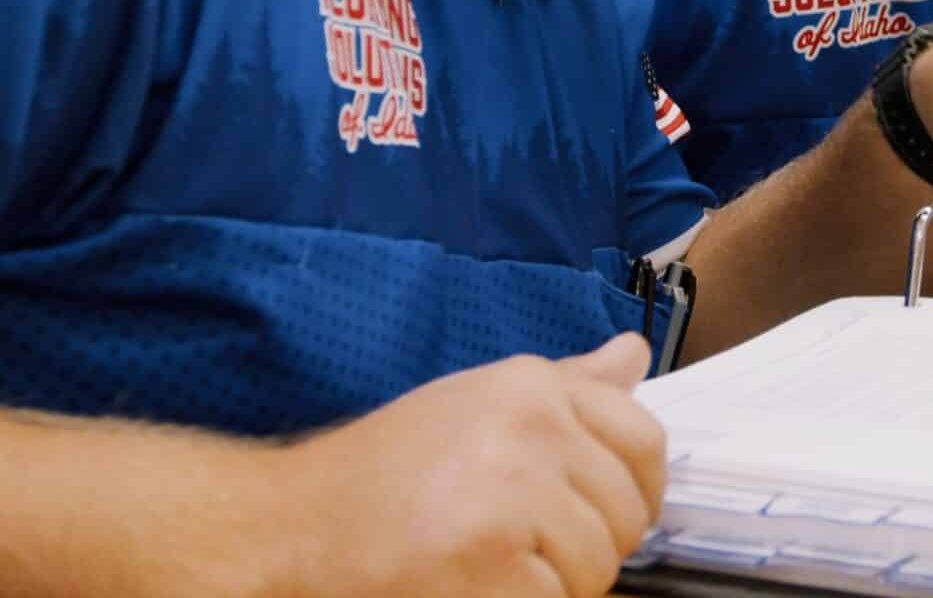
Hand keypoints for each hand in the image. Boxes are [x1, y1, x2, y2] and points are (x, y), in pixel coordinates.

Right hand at [268, 334, 665, 597]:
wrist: (287, 527)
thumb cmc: (379, 478)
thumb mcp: (476, 407)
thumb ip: (565, 389)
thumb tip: (633, 357)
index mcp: (530, 386)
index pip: (645, 441)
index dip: (636, 494)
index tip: (607, 517)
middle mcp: (529, 426)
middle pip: (625, 516)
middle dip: (586, 551)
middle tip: (518, 553)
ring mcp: (511, 492)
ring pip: (596, 569)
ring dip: (551, 588)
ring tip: (485, 570)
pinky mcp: (490, 561)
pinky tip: (470, 589)